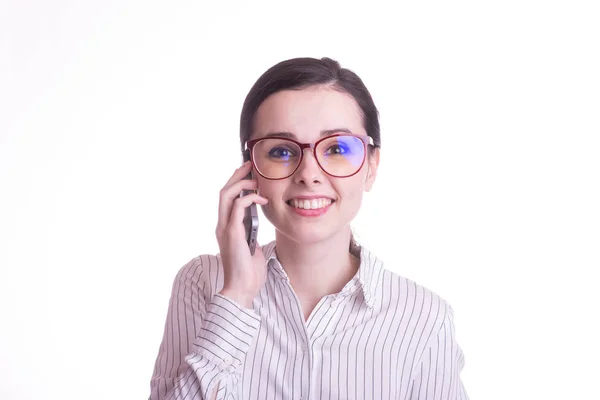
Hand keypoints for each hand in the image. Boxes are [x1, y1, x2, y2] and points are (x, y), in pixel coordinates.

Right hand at [215, 161, 268, 307]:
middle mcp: (222, 226)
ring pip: (225, 195)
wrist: (242, 290)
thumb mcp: (252, 248)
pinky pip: (237, 207)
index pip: (227, 199)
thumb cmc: (249, 273)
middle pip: (223, 192)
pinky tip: (262, 200)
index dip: (236, 183)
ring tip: (255, 180)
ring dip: (241, 183)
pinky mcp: (232, 233)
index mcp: (226, 228)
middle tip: (250, 165)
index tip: (249, 173)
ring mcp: (224, 229)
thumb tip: (258, 225)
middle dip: (237, 176)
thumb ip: (251, 235)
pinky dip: (249, 199)